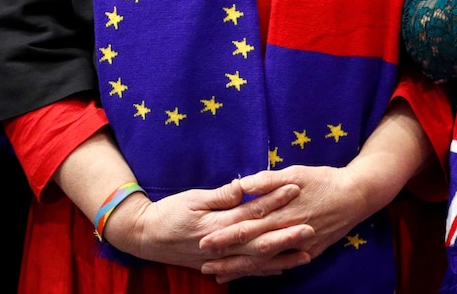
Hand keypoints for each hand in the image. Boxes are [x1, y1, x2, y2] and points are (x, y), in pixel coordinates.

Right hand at [103, 178, 313, 277]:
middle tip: (311, 227)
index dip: (274, 200)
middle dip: (287, 235)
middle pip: (260, 241)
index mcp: (217, 224)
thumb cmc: (168, 212)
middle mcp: (223, 245)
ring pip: (257, 261)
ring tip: (307, 253)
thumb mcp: (193, 198)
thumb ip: (221, 195)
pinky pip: (246, 271)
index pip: (252, 211)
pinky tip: (283, 269)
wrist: (145, 236)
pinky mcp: (218, 265)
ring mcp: (221, 259)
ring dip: (282, 258)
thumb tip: (244, 185)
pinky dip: (265, 270)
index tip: (294, 188)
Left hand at [199, 164, 379, 283]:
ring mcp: (299, 245)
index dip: (225, 233)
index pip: (247, 224)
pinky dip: (265, 271)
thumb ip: (267, 180)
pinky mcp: (309, 252)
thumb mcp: (295, 172)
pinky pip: (283, 264)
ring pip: (265, 260)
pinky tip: (250, 275)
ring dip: (241, 268)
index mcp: (282, 210)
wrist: (356, 195)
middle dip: (227, 255)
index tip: (204, 238)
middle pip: (252, 246)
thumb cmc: (323, 180)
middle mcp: (288, 230)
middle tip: (204, 261)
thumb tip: (242, 184)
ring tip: (219, 274)